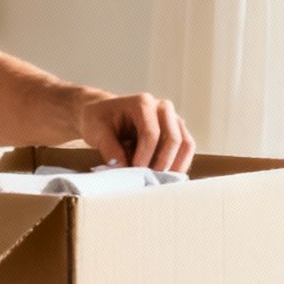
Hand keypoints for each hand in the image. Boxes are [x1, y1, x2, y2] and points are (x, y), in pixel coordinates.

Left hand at [77, 92, 194, 172]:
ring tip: (158, 180)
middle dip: (162, 163)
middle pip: (173, 138)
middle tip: (148, 179)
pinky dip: (178, 164)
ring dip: (174, 165)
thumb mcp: (96, 131)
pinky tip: (164, 176)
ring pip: (186, 144)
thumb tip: (122, 167)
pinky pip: (186, 149)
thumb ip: (109, 148)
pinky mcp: (177, 131)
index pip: (151, 133)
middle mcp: (162, 108)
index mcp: (142, 103)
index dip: (145, 156)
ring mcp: (172, 119)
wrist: (104, 114)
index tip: (135, 171)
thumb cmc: (100, 119)